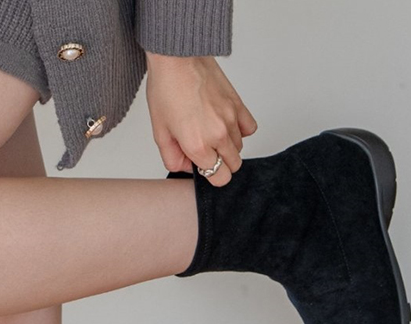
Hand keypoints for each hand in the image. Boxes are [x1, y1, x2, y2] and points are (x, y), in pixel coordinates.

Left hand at [145, 53, 257, 185]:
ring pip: (239, 148)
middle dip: (219, 164)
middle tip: (203, 150)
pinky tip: (225, 124)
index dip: (208, 174)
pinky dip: (240, 131)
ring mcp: (232, 119)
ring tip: (209, 131)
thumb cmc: (166, 89)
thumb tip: (186, 168)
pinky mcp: (239, 104)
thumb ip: (173, 158)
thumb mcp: (160, 132)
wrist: (178, 58)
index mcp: (198, 145)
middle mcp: (219, 135)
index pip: (219, 178)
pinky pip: (250, 129)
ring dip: (227, 147)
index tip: (200, 164)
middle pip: (233, 167)